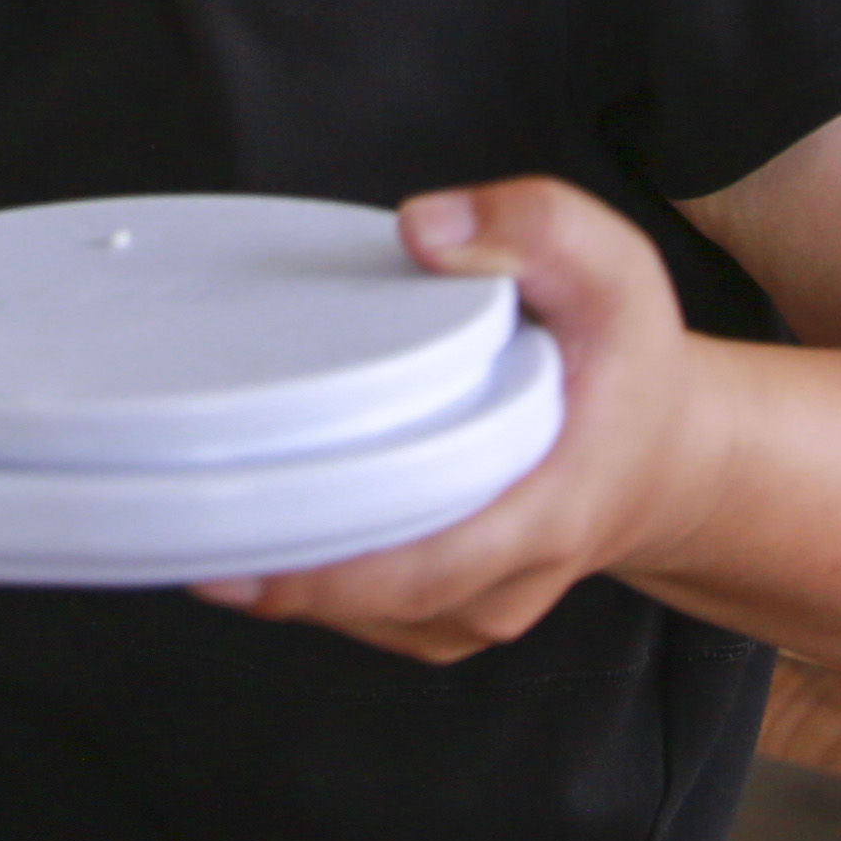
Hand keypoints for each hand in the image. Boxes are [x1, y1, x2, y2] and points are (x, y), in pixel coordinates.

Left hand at [197, 180, 710, 662]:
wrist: (663, 451)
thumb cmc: (626, 358)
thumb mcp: (608, 267)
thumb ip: (531, 226)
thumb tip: (423, 228)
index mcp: (548, 507)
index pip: (432, 561)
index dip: (333, 569)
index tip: (243, 554)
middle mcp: (509, 580)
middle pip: (376, 599)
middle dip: (277, 574)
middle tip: (177, 530)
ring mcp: (477, 607)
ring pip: (363, 615)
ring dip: (283, 576)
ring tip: (192, 521)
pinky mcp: (446, 611)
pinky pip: (365, 611)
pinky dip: (309, 577)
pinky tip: (248, 533)